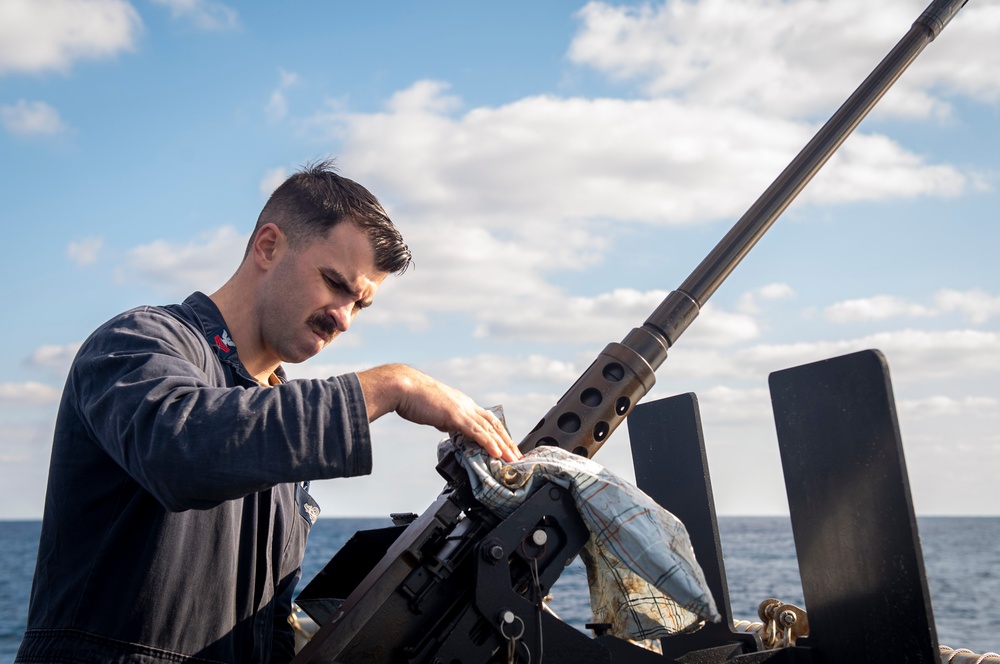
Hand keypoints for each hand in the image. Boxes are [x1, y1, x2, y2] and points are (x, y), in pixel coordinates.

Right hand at [357, 364, 521, 461]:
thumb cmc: (413, 398)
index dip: (498, 433)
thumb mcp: (434, 411)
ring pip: (489, 429)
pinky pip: (476, 431)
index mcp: (462, 403)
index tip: (506, 446)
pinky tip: (496, 452)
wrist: (402, 387)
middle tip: (516, 456)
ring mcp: (461, 409)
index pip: (486, 419)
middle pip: (493, 424)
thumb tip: (449, 428)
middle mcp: (466, 404)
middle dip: (506, 441)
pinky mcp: (454, 415)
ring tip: (512, 458)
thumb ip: (445, 419)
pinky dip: (488, 442)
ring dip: (502, 445)